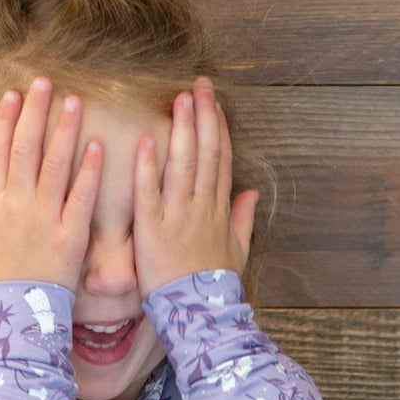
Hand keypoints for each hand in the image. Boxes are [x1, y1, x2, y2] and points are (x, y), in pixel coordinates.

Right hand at [0, 76, 102, 291]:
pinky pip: (81, 197)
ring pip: (55, 165)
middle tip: (46, 81)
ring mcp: (45, 218)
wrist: (15, 314)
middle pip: (27, 148)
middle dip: (36, 111)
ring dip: (64, 130)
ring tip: (75, 101)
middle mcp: (17, 204)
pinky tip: (95, 146)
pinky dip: (88, 171)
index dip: (6, 120)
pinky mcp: (71, 235)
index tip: (14, 94)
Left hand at [133, 76, 258, 297]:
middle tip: (198, 85)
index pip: (222, 159)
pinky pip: (151, 193)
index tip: (214, 102)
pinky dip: (149, 166)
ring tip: (180, 99)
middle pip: (207, 153)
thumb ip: (244, 218)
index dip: (218, 128)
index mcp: (220, 210)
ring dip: (183, 130)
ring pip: (184, 165)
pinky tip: (146, 140)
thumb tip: (252, 192)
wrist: (201, 315)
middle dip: (203, 116)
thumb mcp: (237, 250)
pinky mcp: (154, 230)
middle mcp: (202, 207)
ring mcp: (179, 216)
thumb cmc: (216, 286)